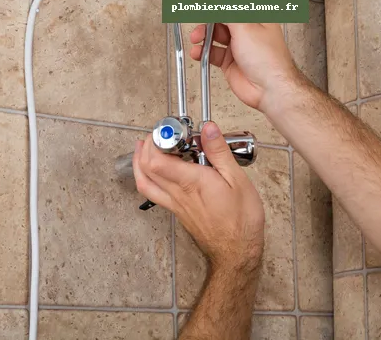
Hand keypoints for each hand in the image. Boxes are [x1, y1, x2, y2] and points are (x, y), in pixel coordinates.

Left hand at [133, 121, 264, 270]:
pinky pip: (152, 193)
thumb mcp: (238, 180)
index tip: (168, 128)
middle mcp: (177, 194)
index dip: (155, 140)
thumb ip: (219, 152)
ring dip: (139, 162)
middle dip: (146, 146)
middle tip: (158, 133)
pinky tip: (157, 171)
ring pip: (144, 182)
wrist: (236, 253)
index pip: (157, 159)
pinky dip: (147, 178)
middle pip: (145, 169)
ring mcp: (175, 204)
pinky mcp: (177, 212)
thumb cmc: (241, 220)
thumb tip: (208, 128)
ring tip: (145, 147)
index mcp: (191, 182)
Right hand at [189, 0, 304, 111]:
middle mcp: (248, 26)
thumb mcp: (245, 27)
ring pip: (216, 31)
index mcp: (258, 13)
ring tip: (198, 39)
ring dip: (204, 34)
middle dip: (209, 13)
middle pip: (224, 11)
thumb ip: (227, 9)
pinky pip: (213, 51)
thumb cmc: (268, 59)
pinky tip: (199, 53)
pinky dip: (204, 51)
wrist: (271, 90)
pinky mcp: (230, 59)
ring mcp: (239, 43)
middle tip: (200, 15)